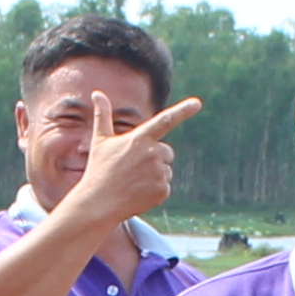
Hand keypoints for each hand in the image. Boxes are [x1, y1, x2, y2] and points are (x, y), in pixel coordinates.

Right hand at [72, 95, 204, 232]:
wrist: (99, 203)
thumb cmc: (99, 169)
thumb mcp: (100, 140)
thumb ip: (103, 115)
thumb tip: (97, 93)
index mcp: (140, 139)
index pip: (165, 120)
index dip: (183, 111)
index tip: (197, 103)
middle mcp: (152, 154)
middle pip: (167, 152)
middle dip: (156, 158)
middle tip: (134, 168)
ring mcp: (158, 173)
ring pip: (166, 170)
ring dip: (154, 175)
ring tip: (134, 182)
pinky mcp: (162, 190)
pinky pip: (165, 187)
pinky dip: (155, 190)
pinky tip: (138, 193)